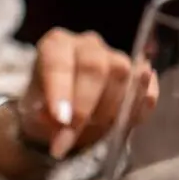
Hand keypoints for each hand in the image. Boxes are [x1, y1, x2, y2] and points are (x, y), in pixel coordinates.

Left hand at [18, 28, 158, 157]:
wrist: (63, 113)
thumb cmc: (43, 107)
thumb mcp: (33, 113)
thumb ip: (43, 116)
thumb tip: (61, 121)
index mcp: (55, 46)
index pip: (58, 61)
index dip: (60, 90)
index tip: (60, 119)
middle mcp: (87, 45)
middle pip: (94, 67)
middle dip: (85, 106)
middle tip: (72, 134)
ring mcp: (115, 56)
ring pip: (121, 76)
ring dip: (108, 110)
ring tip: (92, 129)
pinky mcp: (136, 74)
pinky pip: (145, 87)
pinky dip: (140, 107)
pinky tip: (129, 123)